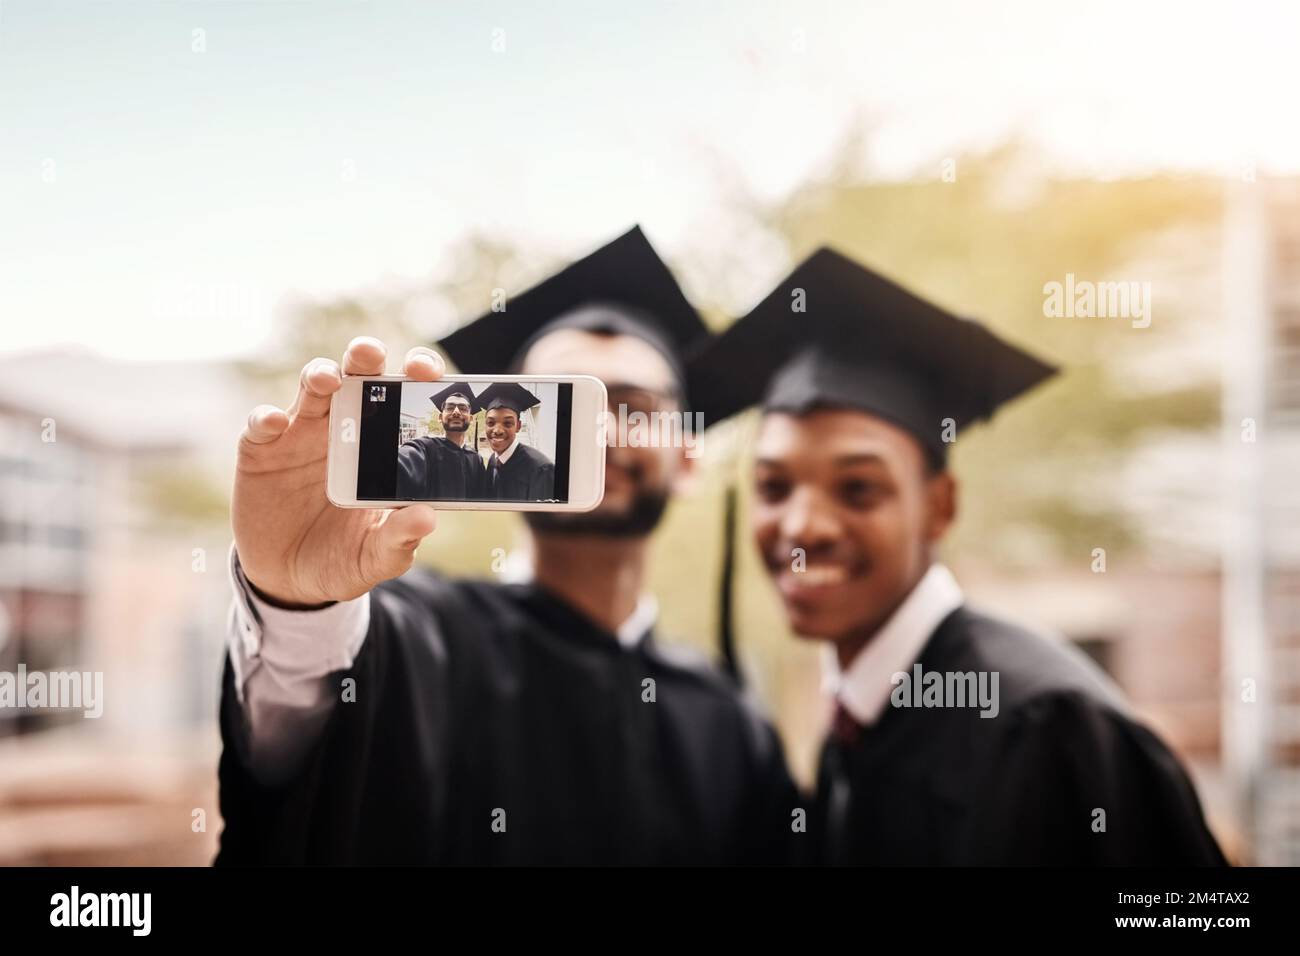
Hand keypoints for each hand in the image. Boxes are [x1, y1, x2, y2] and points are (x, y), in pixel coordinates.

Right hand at [232, 337, 443, 606]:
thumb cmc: (342, 558)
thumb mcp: (374, 557)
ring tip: (329, 380)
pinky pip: (261, 424)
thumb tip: (427, 517)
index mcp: (382, 444)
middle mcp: (344, 427)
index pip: (403, 397)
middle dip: (364, 356)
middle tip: (371, 352)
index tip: (428, 371)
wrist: (289, 581)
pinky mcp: (261, 450)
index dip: (414, 376)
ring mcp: (301, 434)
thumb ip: (400, 538)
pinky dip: (266, 418)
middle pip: (356, 375)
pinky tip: (277, 423)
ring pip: (310, 388)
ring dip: (318, 375)